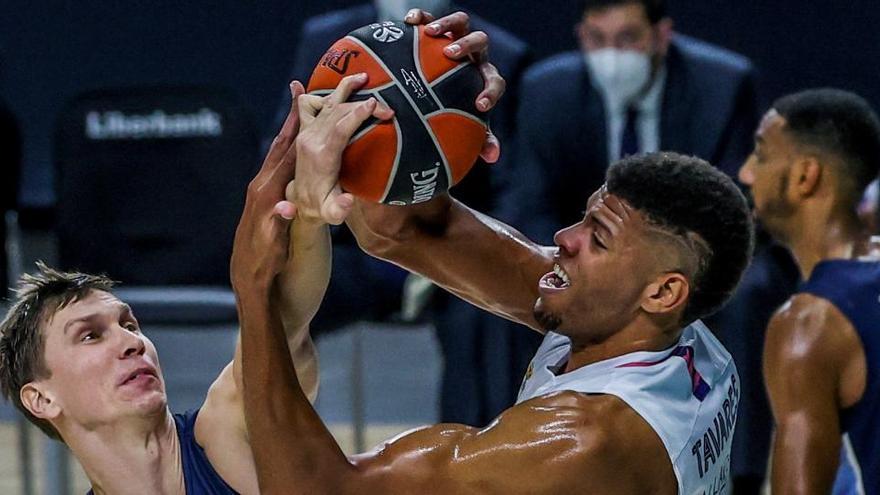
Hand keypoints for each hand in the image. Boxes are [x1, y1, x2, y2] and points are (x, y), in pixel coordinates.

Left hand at [230, 81, 302, 291]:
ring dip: (289, 133)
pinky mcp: (262, 203)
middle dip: (292, 121)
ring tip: (300, 112)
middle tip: (302, 92)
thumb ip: (280, 226)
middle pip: (280, 148)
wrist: (251, 287)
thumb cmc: (267, 270)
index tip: (310, 104)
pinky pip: (276, 169)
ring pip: (277, 156)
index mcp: (267, 197)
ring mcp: (260, 195)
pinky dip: (286, 152)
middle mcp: (260, 190)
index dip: (299, 130)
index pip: (288, 157)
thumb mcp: (276, 250)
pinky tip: (292, 150)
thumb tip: (287, 207)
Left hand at [291, 73, 393, 224]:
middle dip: (363, 105)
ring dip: (345, 88)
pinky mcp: (304, 130)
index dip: (357, 114)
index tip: (376, 104)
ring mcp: (305, 133)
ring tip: (364, 77)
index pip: (339, 128)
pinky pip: (307, 105)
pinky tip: (331, 87)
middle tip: (388, 109)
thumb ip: (339, 209)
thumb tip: (349, 201)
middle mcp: (310, 140)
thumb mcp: (332, 214)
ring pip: (326, 103)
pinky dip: (318, 93)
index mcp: (319, 156)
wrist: (301, 203)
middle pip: (338, 112)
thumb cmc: (323, 208)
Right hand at [405, 9, 504, 162]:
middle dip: (466, 46)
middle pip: (479, 41)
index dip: (490, 92)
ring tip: (430, 33)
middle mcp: (473, 55)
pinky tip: (408, 22)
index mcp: (484, 76)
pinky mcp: (436, 27)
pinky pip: (430, 17)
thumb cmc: (454, 106)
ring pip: (460, 22)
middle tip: (449, 54)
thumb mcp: (466, 121)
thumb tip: (493, 157)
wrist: (436, 83)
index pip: (495, 81)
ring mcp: (456, 38)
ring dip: (447, 25)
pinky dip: (422, 17)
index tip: (479, 105)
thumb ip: (480, 137)